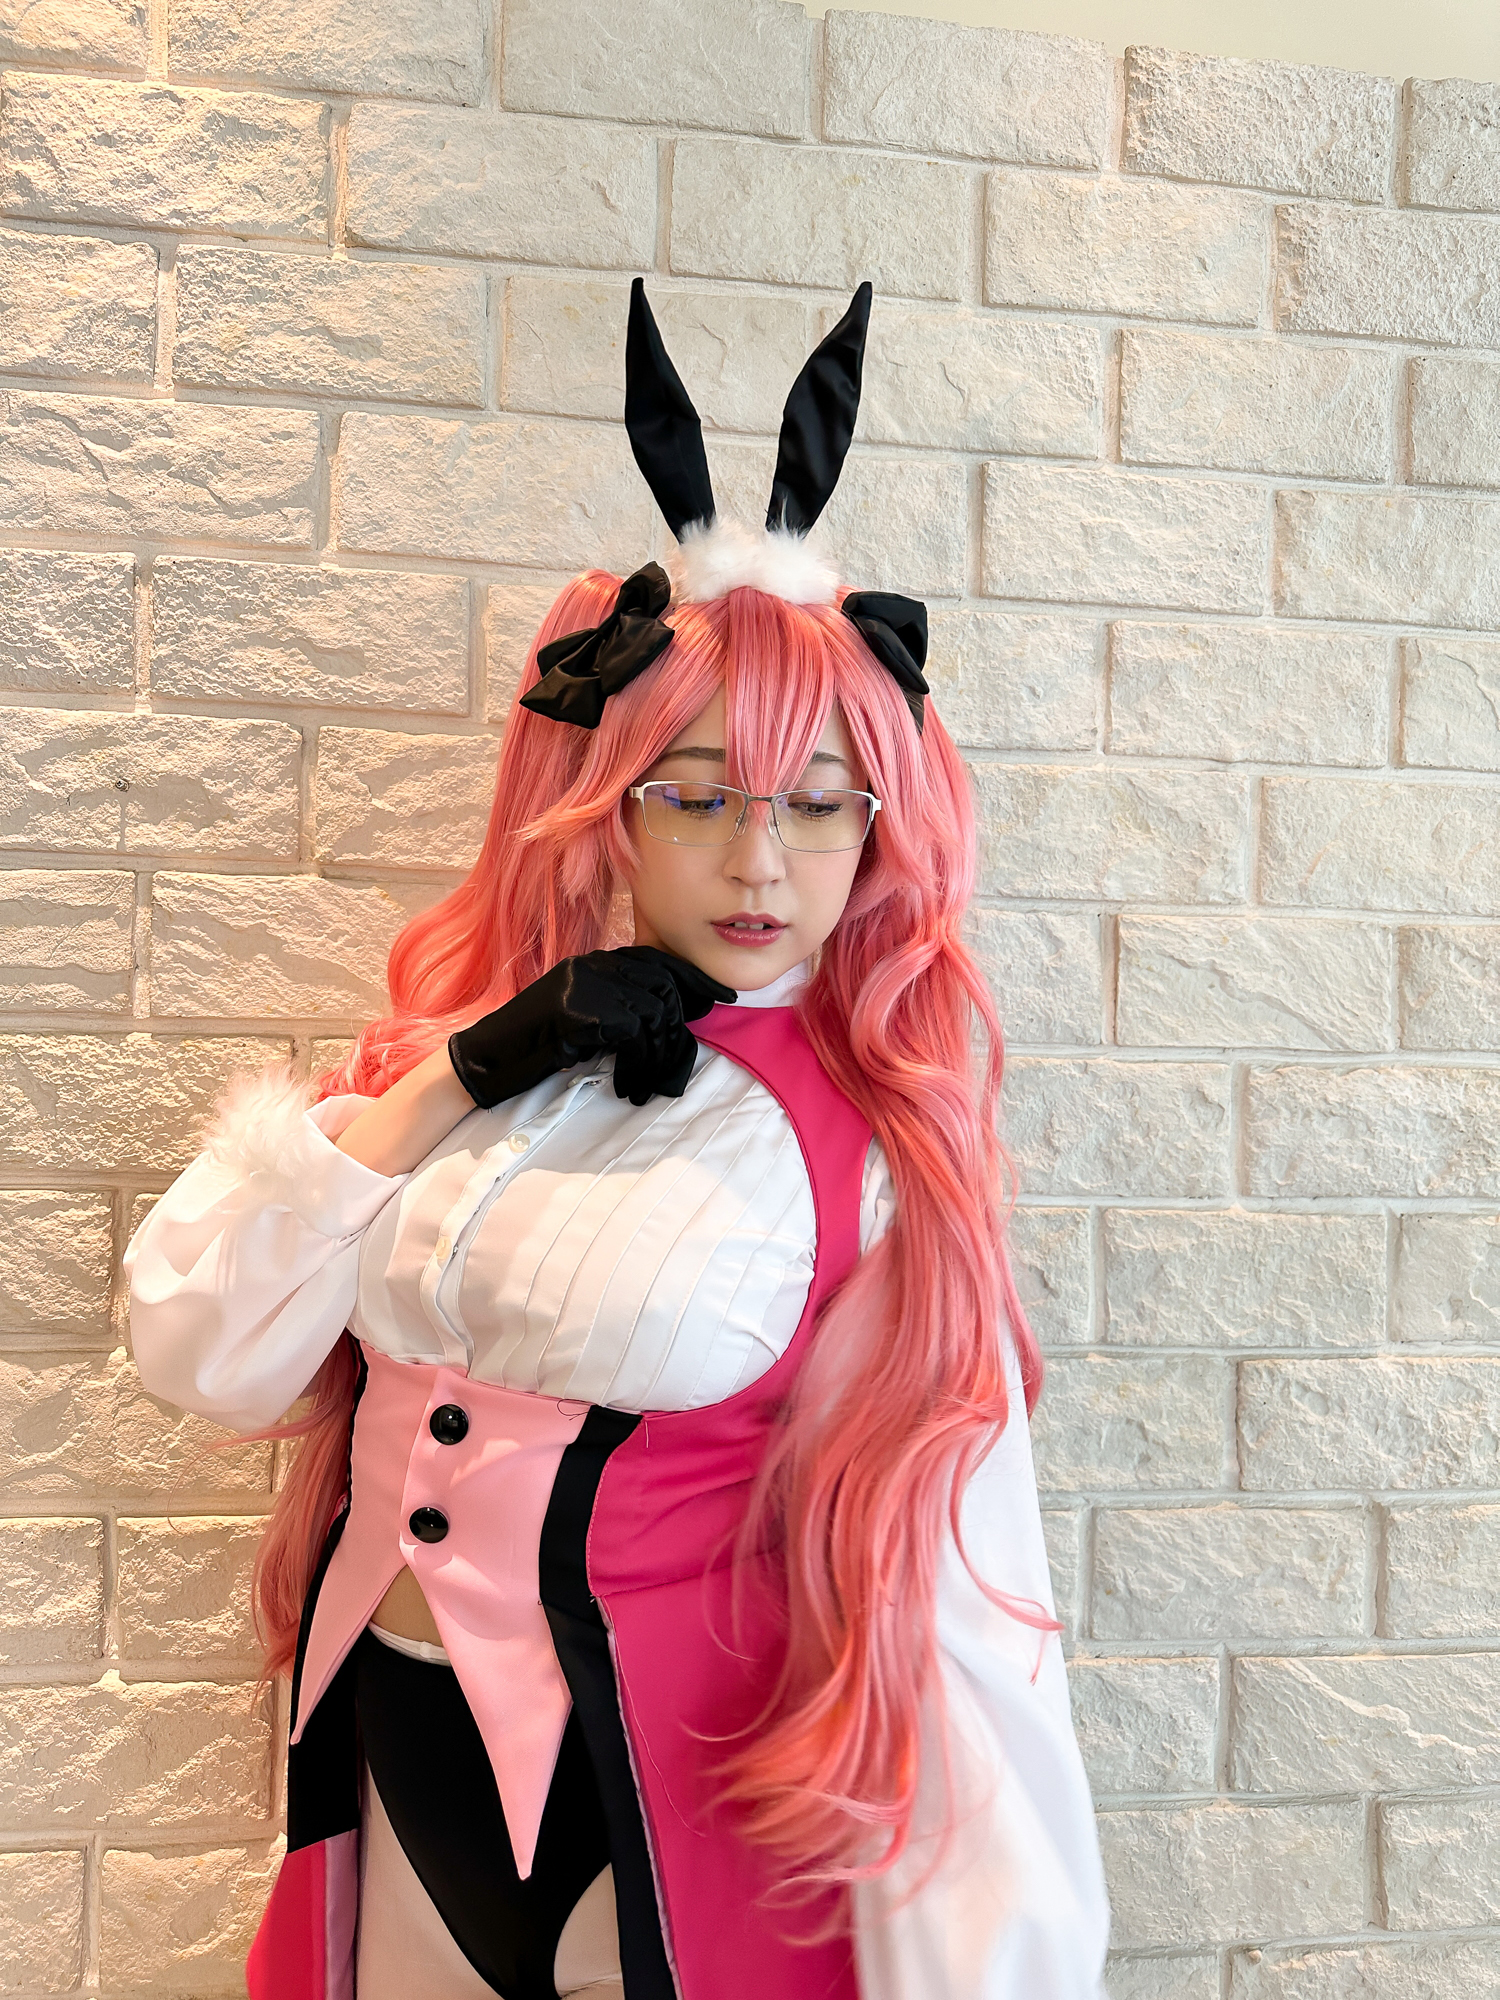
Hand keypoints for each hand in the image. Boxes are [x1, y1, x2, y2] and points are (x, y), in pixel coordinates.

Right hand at [447, 947, 736, 1109]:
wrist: (484, 1063)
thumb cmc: (534, 1048)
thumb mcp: (584, 1020)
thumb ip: (621, 1010)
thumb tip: (673, 1018)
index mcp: (593, 962)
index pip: (657, 960)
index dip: (693, 980)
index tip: (721, 1000)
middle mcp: (590, 965)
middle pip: (662, 987)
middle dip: (677, 1032)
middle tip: (672, 1069)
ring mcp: (583, 984)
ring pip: (653, 1014)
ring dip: (657, 1057)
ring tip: (645, 1086)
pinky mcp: (577, 1010)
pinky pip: (632, 1034)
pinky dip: (638, 1064)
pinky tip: (627, 1086)